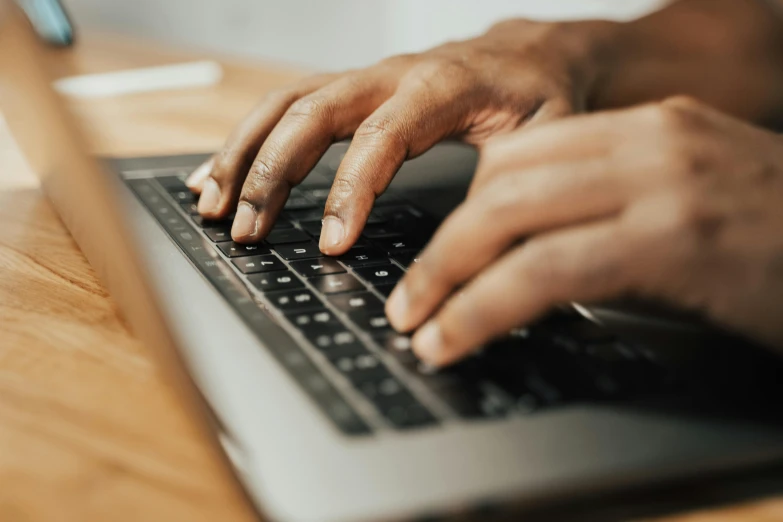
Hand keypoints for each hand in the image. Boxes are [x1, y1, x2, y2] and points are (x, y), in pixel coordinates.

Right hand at [186, 19, 612, 253]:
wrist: (531, 54)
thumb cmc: (539, 94)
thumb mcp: (548, 136)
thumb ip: (512, 178)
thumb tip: (472, 239)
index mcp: (441, 87)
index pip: (381, 138)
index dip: (350, 191)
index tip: (331, 243)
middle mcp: (392, 76)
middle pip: (312, 113)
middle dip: (270, 173)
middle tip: (246, 230)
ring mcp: (366, 80)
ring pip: (286, 104)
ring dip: (245, 153)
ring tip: (213, 204)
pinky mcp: (353, 92)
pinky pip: (288, 107)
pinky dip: (250, 141)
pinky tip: (222, 172)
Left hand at [386, 97, 782, 365]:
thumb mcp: (696, 210)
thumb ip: (618, 215)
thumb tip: (534, 255)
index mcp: (656, 127)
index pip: (527, 153)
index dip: (470, 208)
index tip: (443, 256)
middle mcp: (655, 141)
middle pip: (505, 182)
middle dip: (443, 247)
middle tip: (407, 299)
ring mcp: (666, 183)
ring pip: (510, 219)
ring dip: (447, 279)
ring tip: (415, 327)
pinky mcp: (675, 239)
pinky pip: (544, 271)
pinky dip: (484, 308)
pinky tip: (455, 339)